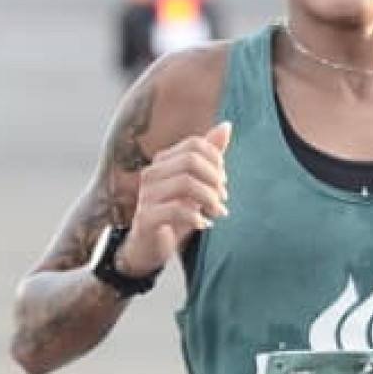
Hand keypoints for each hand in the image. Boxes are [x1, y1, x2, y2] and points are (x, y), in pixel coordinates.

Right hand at [117, 122, 231, 275]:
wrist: (148, 247)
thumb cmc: (174, 213)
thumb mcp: (196, 185)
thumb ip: (209, 157)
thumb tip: (226, 125)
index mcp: (163, 161)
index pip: (194, 144)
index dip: (215, 160)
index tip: (223, 180)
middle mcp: (152, 174)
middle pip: (190, 160)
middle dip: (214, 179)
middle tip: (223, 198)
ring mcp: (147, 195)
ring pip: (185, 183)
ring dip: (209, 199)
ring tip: (218, 212)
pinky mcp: (146, 217)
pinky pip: (176, 210)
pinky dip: (197, 217)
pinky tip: (204, 225)